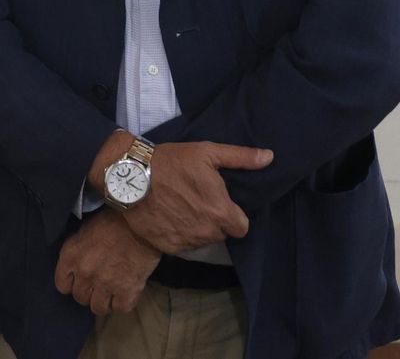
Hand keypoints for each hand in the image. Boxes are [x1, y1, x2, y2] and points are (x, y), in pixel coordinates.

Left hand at [53, 210, 159, 314]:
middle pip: (80, 297)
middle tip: (99, 284)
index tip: (80, 281)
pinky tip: (125, 292)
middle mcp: (85, 273)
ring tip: (111, 291)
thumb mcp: (86, 230)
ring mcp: (105, 284)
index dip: (72, 284)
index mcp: (71, 256)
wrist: (141, 221)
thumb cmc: (115, 220)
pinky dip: (122, 302)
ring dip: (104, 301)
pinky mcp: (126, 291)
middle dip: (89, 292)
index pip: (62, 285)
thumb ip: (78, 251)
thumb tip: (78, 264)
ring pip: (97, 308)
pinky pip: (119, 308)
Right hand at [121, 141, 271, 253]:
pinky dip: (178, 233)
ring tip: (181, 207)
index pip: (242, 228)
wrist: (130, 178)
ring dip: (196, 228)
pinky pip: (182, 245)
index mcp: (221, 212)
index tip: (222, 204)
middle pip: (221, 234)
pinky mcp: (168, 247)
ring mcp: (187, 242)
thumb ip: (240, 158)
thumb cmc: (172, 162)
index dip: (234, 217)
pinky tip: (168, 216)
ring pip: (201, 240)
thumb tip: (269, 157)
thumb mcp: (207, 153)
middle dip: (214, 221)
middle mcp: (207, 232)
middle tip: (199, 201)